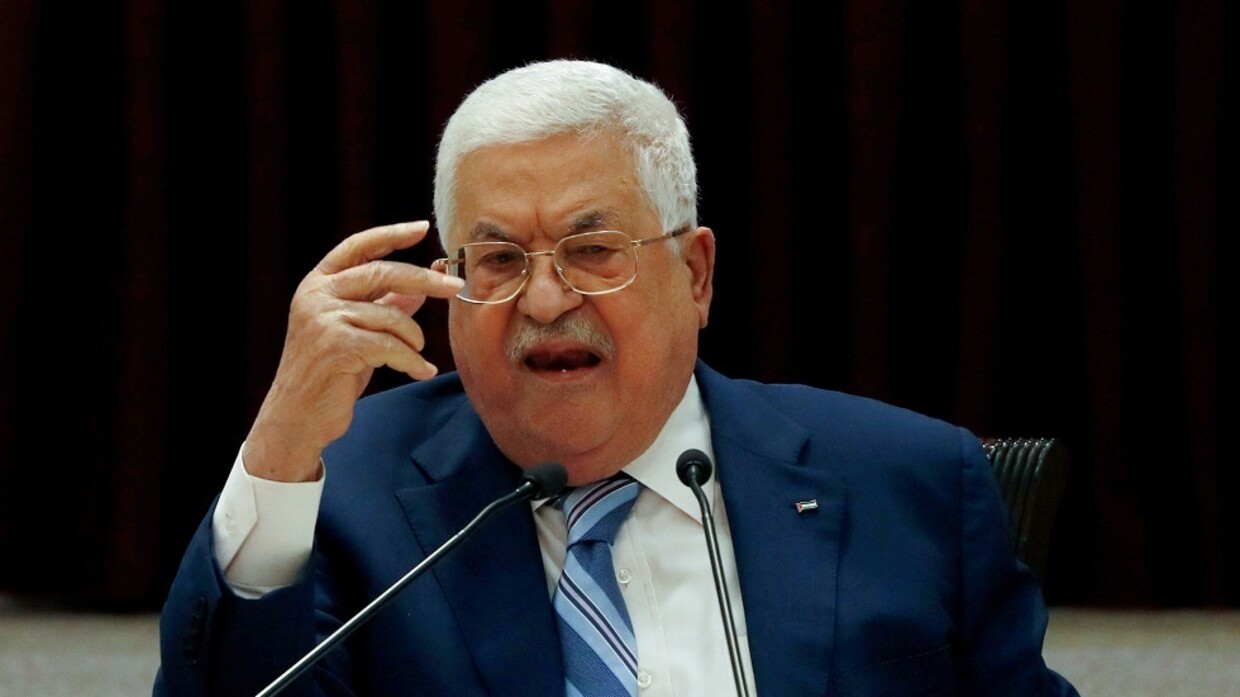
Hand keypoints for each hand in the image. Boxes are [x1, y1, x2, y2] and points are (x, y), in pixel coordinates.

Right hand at [242, 221, 463, 481]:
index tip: (422, 227)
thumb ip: (385, 305)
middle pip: (382, 272)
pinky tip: (421, 371)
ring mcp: (322, 318)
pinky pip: (390, 345)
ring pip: (391, 315)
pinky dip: (412, 360)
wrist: (297, 417)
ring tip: (418, 355)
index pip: (358, 246)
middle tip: (456, 286)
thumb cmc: (330, 372)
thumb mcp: (358, 331)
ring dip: (414, 337)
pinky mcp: (335, 345)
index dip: (391, 234)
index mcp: (318, 283)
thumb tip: (424, 283)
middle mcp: (316, 294)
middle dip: (425, 279)